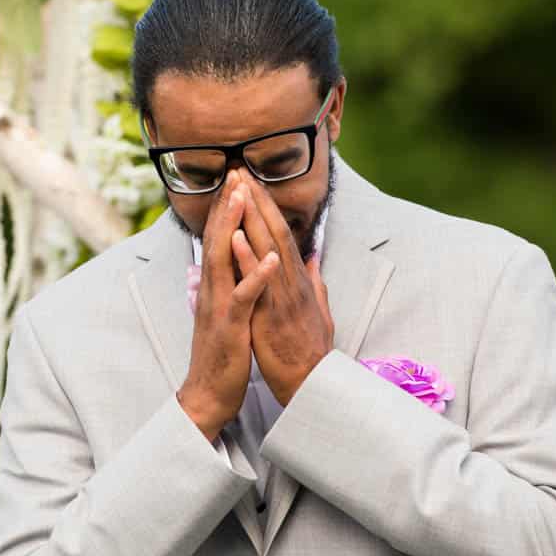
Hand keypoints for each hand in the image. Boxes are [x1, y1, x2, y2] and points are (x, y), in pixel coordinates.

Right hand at [178, 170, 279, 440]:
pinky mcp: (231, 327)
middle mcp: (212, 290)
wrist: (208, 394)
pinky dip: (256, 276)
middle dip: (228, 205)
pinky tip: (269, 258)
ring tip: (244, 198)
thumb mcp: (229, 313)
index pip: (221, 240)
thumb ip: (234, 285)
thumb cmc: (222, 355)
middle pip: (218, 239)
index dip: (228, 208)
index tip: (238, 180)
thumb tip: (240, 265)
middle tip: (236, 173)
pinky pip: (244, 298)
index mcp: (216, 286)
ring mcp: (219, 307)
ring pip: (225, 259)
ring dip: (235, 227)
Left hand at [231, 178, 333, 404]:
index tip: (253, 182)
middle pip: (276, 233)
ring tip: (239, 188)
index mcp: (298, 282)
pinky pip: (258, 282)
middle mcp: (292, 283)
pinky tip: (236, 236)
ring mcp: (283, 298)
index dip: (267, 208)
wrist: (310, 385)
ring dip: (253, 217)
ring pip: (268, 249)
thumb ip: (315, 284)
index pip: (282, 235)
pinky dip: (247, 257)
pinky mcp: (271, 315)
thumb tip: (312, 261)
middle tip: (242, 169)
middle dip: (259, 200)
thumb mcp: (318, 313)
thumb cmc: (310, 352)